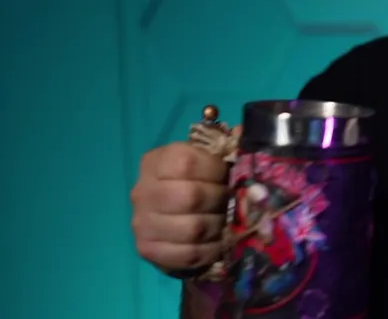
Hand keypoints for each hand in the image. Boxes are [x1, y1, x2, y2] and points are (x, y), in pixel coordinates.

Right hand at [130, 140, 231, 272]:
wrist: (168, 214)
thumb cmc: (196, 180)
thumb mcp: (208, 158)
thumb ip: (227, 147)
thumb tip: (245, 133)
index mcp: (157, 161)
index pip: (187, 163)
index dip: (216, 171)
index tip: (227, 175)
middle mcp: (143, 190)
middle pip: (191, 197)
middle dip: (220, 200)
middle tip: (229, 202)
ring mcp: (141, 222)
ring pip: (191, 228)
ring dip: (218, 226)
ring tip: (225, 222)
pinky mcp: (147, 249)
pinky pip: (186, 253)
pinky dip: (210, 250)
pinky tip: (217, 243)